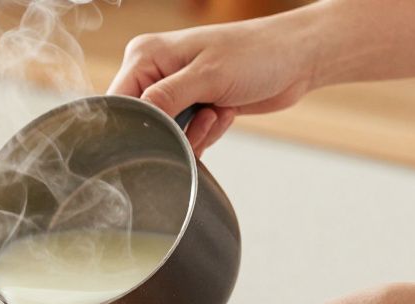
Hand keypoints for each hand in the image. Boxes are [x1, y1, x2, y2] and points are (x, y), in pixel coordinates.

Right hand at [107, 11, 324, 154]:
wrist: (297, 60)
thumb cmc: (257, 54)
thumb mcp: (208, 75)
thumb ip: (166, 98)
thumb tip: (136, 120)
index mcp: (146, 55)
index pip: (117, 100)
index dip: (131, 124)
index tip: (156, 136)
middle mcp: (155, 72)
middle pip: (140, 122)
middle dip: (170, 132)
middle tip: (201, 117)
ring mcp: (175, 91)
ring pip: (164, 135)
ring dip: (193, 134)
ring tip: (217, 111)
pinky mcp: (193, 108)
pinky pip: (184, 138)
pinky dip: (205, 135)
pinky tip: (224, 113)